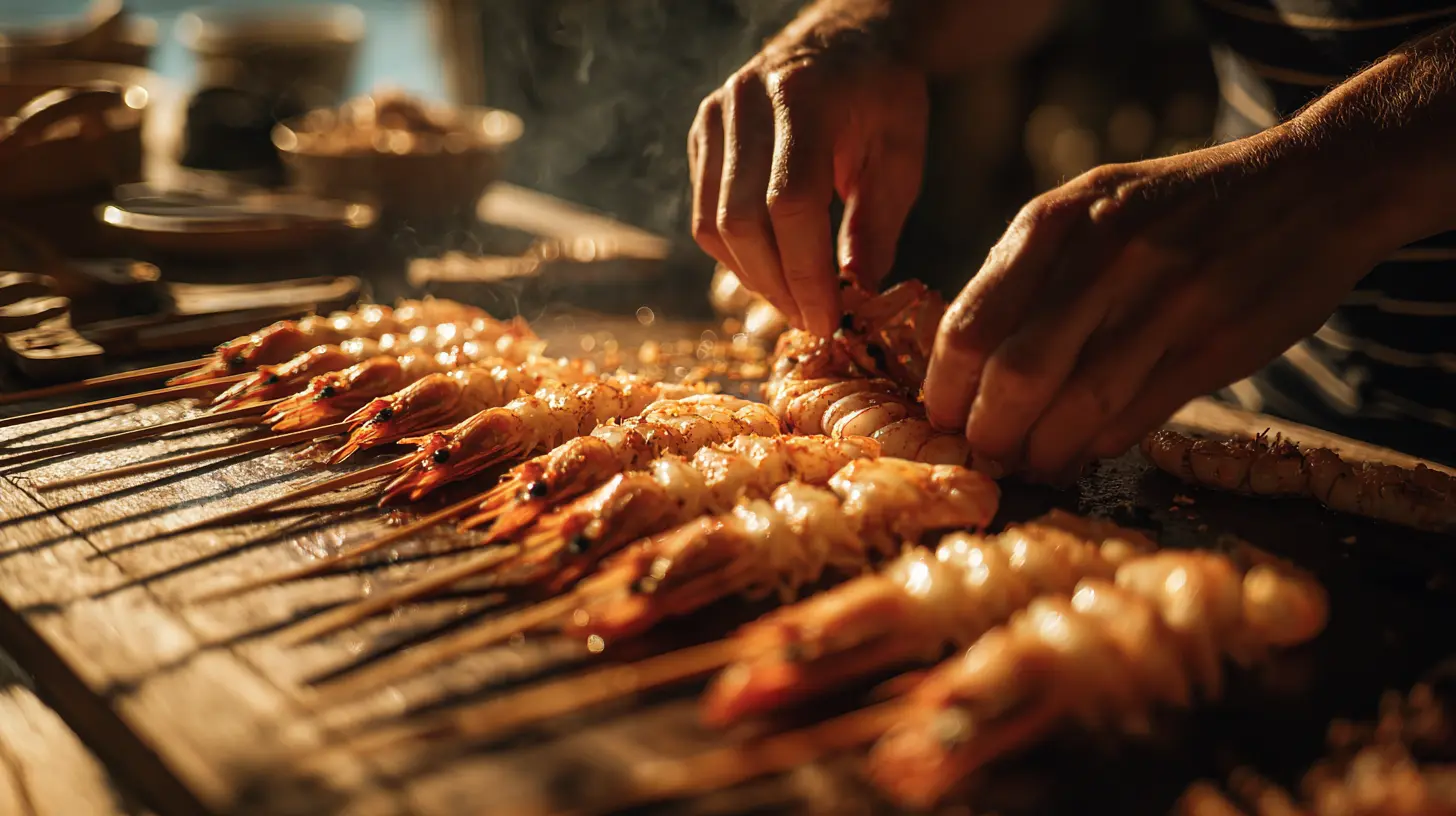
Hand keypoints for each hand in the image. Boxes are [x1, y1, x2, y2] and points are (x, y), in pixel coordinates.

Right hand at [688, 13, 928, 336]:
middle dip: (777, 286)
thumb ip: (878, 224)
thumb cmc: (879, 96)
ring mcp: (713, 118)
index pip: (789, 203)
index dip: (805, 273)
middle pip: (741, 221)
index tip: (829, 319)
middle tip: (813, 321)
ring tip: (795, 302)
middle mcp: (744, 103)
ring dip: (754, 278)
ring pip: (713, 225)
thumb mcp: (900, 154)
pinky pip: (704, 215)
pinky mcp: (699, 137)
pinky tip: (773, 269)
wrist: (841, 40)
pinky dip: (736, 255)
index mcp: (803, 98)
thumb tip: (855, 293)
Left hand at [922, 128, 1409, 478]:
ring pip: (1075, 409)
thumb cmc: (1180, 207)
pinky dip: (1096, 446)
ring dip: (1042, 453)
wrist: (1315, 184)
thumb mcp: (1092, 208)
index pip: (968, 327)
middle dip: (989, 434)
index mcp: (1057, 221)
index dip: (944, 391)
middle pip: (1014, 377)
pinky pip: (1134, 418)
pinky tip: (1084, 451)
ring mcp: (1165, 302)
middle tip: (987, 454)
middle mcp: (1105, 256)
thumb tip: (965, 369)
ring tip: (1033, 463)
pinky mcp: (1216, 346)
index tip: (942, 421)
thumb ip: (1029, 273)